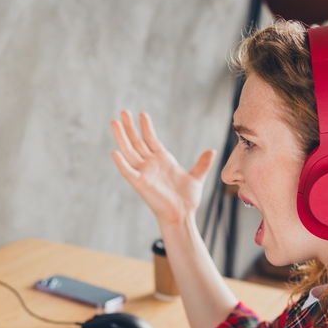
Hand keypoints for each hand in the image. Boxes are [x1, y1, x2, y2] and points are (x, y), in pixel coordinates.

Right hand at [111, 110, 215, 226]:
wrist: (182, 215)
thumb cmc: (187, 200)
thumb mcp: (197, 178)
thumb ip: (202, 164)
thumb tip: (212, 151)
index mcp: (163, 160)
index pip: (151, 140)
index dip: (146, 127)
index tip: (142, 114)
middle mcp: (151, 164)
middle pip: (137, 142)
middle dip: (130, 127)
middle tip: (123, 112)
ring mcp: (144, 173)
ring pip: (129, 151)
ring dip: (122, 137)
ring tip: (115, 122)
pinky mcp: (140, 183)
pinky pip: (128, 171)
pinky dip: (121, 163)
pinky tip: (115, 152)